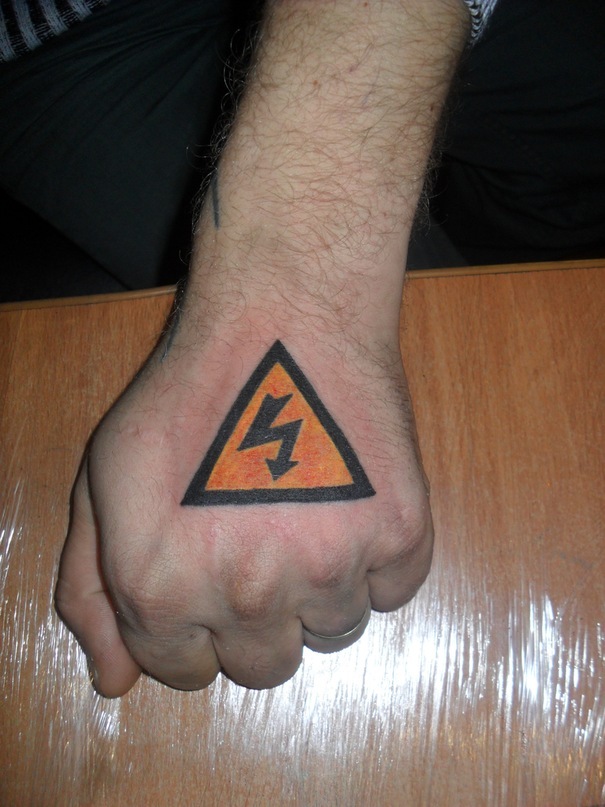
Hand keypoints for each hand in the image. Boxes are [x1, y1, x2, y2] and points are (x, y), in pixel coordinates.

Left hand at [56, 311, 432, 696]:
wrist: (282, 317)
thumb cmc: (189, 394)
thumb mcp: (105, 481)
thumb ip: (91, 592)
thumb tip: (116, 681)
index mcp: (163, 588)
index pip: (185, 670)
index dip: (195, 623)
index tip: (208, 574)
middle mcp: (248, 592)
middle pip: (265, 666)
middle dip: (256, 618)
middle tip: (261, 543)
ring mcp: (332, 566)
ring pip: (333, 631)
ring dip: (319, 587)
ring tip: (308, 512)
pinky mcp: (400, 535)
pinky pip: (392, 592)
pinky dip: (375, 561)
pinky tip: (351, 504)